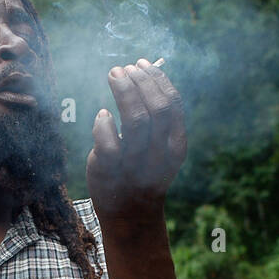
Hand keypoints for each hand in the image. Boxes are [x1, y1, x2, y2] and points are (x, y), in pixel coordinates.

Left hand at [86, 57, 186, 221]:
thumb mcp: (160, 146)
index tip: (142, 64)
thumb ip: (158, 117)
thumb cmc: (142, 170)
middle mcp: (158, 156)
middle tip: (124, 68)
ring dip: (123, 91)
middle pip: (156, 109)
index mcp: (176, 146)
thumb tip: (145, 70)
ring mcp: (134, 165)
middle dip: (139, 82)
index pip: (172, 105)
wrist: (129, 214)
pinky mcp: (109, 173)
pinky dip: (104, 123)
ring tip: (114, 75)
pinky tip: (103, 115)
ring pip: (135, 121)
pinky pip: (108, 143)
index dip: (156, 79)